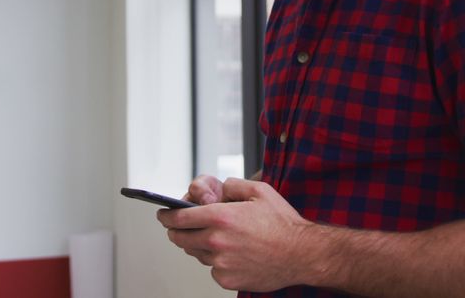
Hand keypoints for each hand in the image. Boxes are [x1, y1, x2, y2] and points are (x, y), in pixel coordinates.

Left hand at [157, 178, 316, 291]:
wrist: (301, 254)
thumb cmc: (283, 224)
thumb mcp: (260, 191)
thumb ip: (233, 185)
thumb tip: (218, 189)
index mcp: (222, 217)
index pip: (179, 218)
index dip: (166, 216)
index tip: (163, 215)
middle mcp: (217, 241)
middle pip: (180, 238)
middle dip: (176, 231)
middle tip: (180, 228)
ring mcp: (221, 263)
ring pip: (196, 253)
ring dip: (199, 245)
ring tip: (218, 238)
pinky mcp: (227, 279)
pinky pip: (212, 269)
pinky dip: (216, 262)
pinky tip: (233, 254)